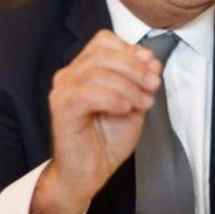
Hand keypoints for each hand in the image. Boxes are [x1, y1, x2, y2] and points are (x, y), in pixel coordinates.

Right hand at [29, 29, 161, 213]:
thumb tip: (150, 58)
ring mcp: (63, 90)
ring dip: (128, 85)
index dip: (130, 51)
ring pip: (97, 71)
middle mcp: (70, 74)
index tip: (151, 69)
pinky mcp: (61, 108)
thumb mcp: (133, 103)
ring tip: (143, 103)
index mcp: (85, 68)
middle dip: (135, 68)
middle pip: (103, 53)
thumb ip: (140, 81)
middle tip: (153, 85)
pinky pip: (87, 93)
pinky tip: (125, 109)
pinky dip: (112, 98)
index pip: (105, 41)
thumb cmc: (107, 140)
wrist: (90, 173)